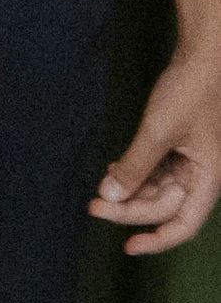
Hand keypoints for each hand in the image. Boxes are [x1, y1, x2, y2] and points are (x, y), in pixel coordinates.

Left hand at [90, 45, 220, 253]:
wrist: (203, 54)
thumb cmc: (191, 91)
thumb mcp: (158, 132)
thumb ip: (135, 167)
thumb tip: (110, 197)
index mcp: (209, 177)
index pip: (185, 225)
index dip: (158, 241)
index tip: (128, 247)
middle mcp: (203, 174)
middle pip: (163, 208)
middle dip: (129, 209)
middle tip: (93, 204)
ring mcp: (191, 161)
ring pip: (156, 190)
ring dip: (129, 191)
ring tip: (101, 186)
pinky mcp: (181, 147)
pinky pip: (156, 171)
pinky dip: (135, 173)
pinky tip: (114, 169)